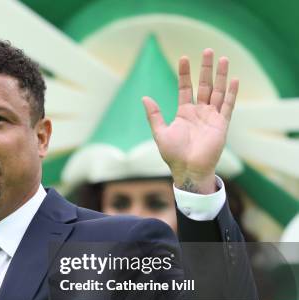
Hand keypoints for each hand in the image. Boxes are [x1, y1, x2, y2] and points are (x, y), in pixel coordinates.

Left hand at [142, 49, 238, 193]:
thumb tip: (145, 97)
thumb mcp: (160, 132)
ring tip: (223, 58)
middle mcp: (199, 112)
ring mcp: (212, 117)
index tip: (184, 57)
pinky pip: (228, 106)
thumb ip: (154, 115)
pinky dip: (231, 93)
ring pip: (218, 91)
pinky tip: (234, 79)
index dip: (185, 73)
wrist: (188, 169)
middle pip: (205, 85)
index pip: (186, 87)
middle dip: (206, 68)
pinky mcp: (222, 124)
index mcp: (184, 113)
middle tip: (207, 50)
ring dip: (221, 75)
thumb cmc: (173, 154)